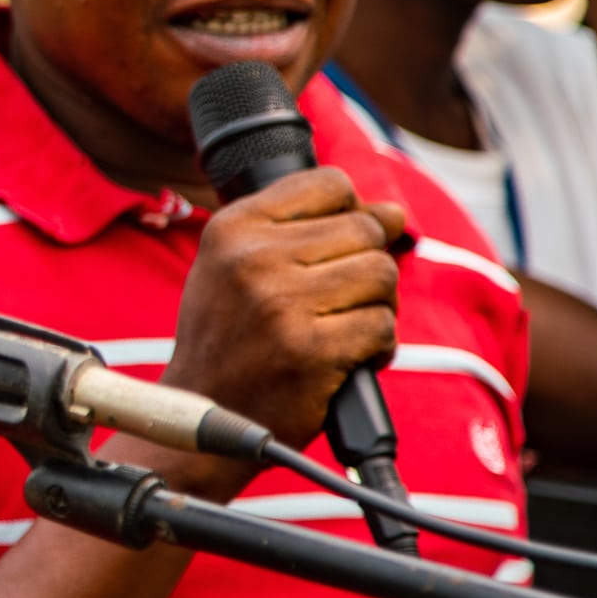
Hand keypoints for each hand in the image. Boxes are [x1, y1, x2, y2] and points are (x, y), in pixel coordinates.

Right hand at [166, 167, 404, 495]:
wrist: (202, 411)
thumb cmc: (229, 337)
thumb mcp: (240, 267)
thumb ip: (306, 231)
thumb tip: (394, 211)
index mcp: (231, 228)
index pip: (328, 185)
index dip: (349, 214)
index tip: (337, 249)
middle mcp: (251, 258)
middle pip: (365, 229)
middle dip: (367, 266)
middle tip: (341, 301)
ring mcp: (280, 304)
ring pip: (381, 274)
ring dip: (377, 306)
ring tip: (342, 328)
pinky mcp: (310, 350)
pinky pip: (382, 326)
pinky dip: (377, 347)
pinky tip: (345, 359)